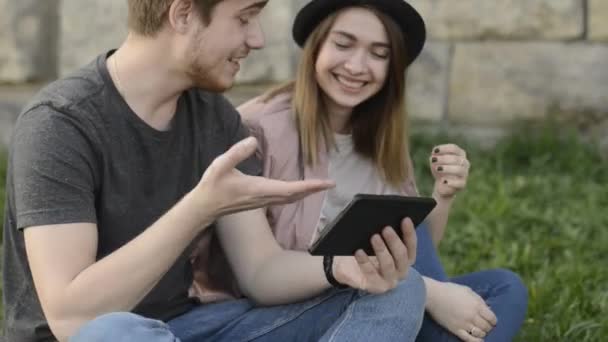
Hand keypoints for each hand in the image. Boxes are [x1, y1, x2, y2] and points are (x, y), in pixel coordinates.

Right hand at [194, 137, 333, 219]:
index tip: (326, 183)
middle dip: (313, 190)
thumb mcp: (220, 165)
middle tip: (330, 184)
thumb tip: (253, 141)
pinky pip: (283, 199)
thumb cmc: (212, 186)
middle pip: (295, 196)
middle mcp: (264, 197)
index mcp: (259, 189)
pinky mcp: (259, 202)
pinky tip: (298, 191)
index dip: (310, 186)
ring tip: (318, 186)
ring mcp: (262, 202)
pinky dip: (295, 194)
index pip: (291, 189)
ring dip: (305, 193)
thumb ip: (237, 152)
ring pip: (290, 199)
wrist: (204, 207)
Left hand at [332, 218, 416, 293]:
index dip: (409, 232)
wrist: (350, 269)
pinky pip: (371, 274)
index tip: (405, 218)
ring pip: (388, 265)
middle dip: (394, 241)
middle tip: (386, 228)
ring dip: (381, 250)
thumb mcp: (377, 242)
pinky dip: (364, 262)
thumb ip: (385, 233)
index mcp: (406, 258)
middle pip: (401, 255)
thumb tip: (386, 216)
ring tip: (374, 237)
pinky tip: (358, 251)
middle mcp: (402, 271)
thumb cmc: (368, 251)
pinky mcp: (376, 287)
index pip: (411, 245)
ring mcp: (390, 281)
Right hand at [426, 280, 496, 341]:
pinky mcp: (455, 329)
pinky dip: (476, 341)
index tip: (491, 320)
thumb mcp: (467, 290)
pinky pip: (469, 339)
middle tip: (486, 325)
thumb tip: (487, 308)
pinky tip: (479, 340)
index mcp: (476, 305)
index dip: (493, 320)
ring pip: (480, 334)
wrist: (432, 295)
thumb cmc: (449, 290)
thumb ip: (478, 300)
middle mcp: (472, 315)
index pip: (492, 318)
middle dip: (488, 326)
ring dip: (482, 332)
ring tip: (480, 330)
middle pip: (487, 327)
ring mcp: (464, 324)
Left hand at [430, 144, 469, 198]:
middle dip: (444, 159)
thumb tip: (433, 158)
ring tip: (438, 169)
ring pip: (459, 169)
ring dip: (447, 168)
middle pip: (456, 158)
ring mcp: (464, 173)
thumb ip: (434, 157)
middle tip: (433, 160)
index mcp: (459, 154)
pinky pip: (459, 183)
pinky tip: (443, 181)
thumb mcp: (435, 162)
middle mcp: (464, 162)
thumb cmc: (440, 169)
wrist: (442, 184)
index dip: (444, 149)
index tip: (434, 152)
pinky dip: (451, 182)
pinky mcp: (462, 184)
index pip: (454, 148)